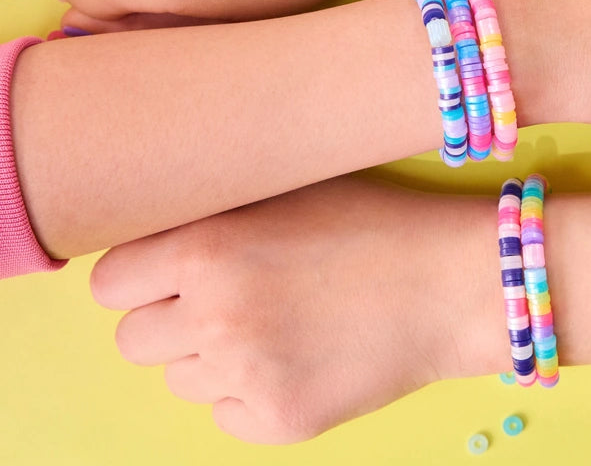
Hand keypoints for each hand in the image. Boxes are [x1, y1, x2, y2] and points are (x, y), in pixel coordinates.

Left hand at [89, 177, 498, 444]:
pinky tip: (301, 356)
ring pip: (179, 379)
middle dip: (170, 318)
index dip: (140, 275)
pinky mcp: (278, 423)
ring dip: (211, 355)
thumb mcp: (288, 191)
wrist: (455, 281)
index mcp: (207, 248)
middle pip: (133, 339)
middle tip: (229, 297)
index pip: (110, 283)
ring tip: (277, 322)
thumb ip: (213, 214)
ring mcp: (245, 376)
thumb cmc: (376, 221)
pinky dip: (252, 391)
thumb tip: (153, 238)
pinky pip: (226, 413)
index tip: (169, 271)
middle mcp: (214, 317)